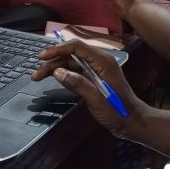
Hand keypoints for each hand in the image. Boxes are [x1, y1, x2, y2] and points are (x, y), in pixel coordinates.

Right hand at [32, 38, 146, 137]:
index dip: (57, 49)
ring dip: (56, 67)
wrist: (133, 121)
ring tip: (39, 77)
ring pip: (72, 62)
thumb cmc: (117, 111)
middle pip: (72, 54)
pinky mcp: (96, 77)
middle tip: (36, 73)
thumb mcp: (96, 99)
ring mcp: (98, 69)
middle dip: (53, 61)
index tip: (42, 57)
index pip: (76, 47)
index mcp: (103, 61)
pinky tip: (55, 79)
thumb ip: (78, 84)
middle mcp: (100, 61)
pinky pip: (77, 70)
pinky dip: (64, 73)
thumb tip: (57, 72)